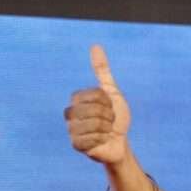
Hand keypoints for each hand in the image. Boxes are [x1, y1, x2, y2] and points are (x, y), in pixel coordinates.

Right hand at [63, 45, 131, 163]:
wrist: (120, 142)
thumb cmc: (116, 118)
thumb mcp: (113, 92)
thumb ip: (102, 71)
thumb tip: (95, 46)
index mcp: (77, 99)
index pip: (94, 95)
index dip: (107, 102)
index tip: (109, 107)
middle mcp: (71, 113)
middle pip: (93, 110)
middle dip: (108, 117)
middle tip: (109, 122)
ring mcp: (72, 129)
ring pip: (93, 125)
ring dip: (106, 129)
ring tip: (106, 132)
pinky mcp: (76, 144)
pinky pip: (91, 139)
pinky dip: (102, 140)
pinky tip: (101, 142)